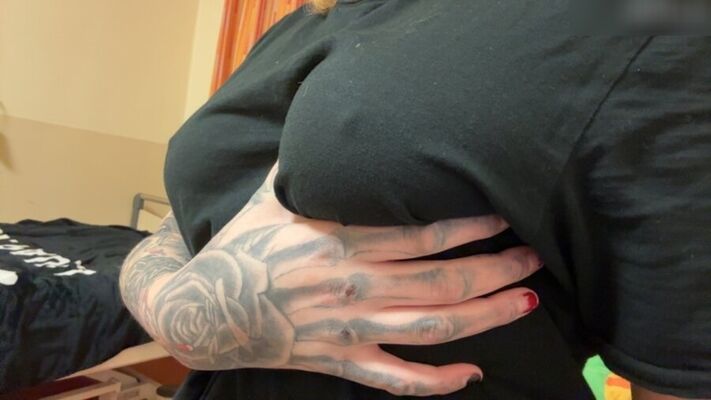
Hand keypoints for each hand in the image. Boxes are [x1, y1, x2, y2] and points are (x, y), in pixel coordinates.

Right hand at [147, 164, 542, 396]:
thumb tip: (326, 121)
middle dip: (497, 268)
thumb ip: (305, 164)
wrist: (205, 310)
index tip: (506, 213)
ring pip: (433, 328)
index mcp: (338, 240)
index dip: (472, 225)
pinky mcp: (340, 361)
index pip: (422, 232)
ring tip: (525, 302)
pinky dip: (436, 383)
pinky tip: (471, 375)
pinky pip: (396, 380)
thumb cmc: (241, 247)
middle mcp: (352, 285)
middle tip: (535, 257)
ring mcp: (348, 329)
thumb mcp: (268, 196)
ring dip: (485, 317)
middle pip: (442, 280)